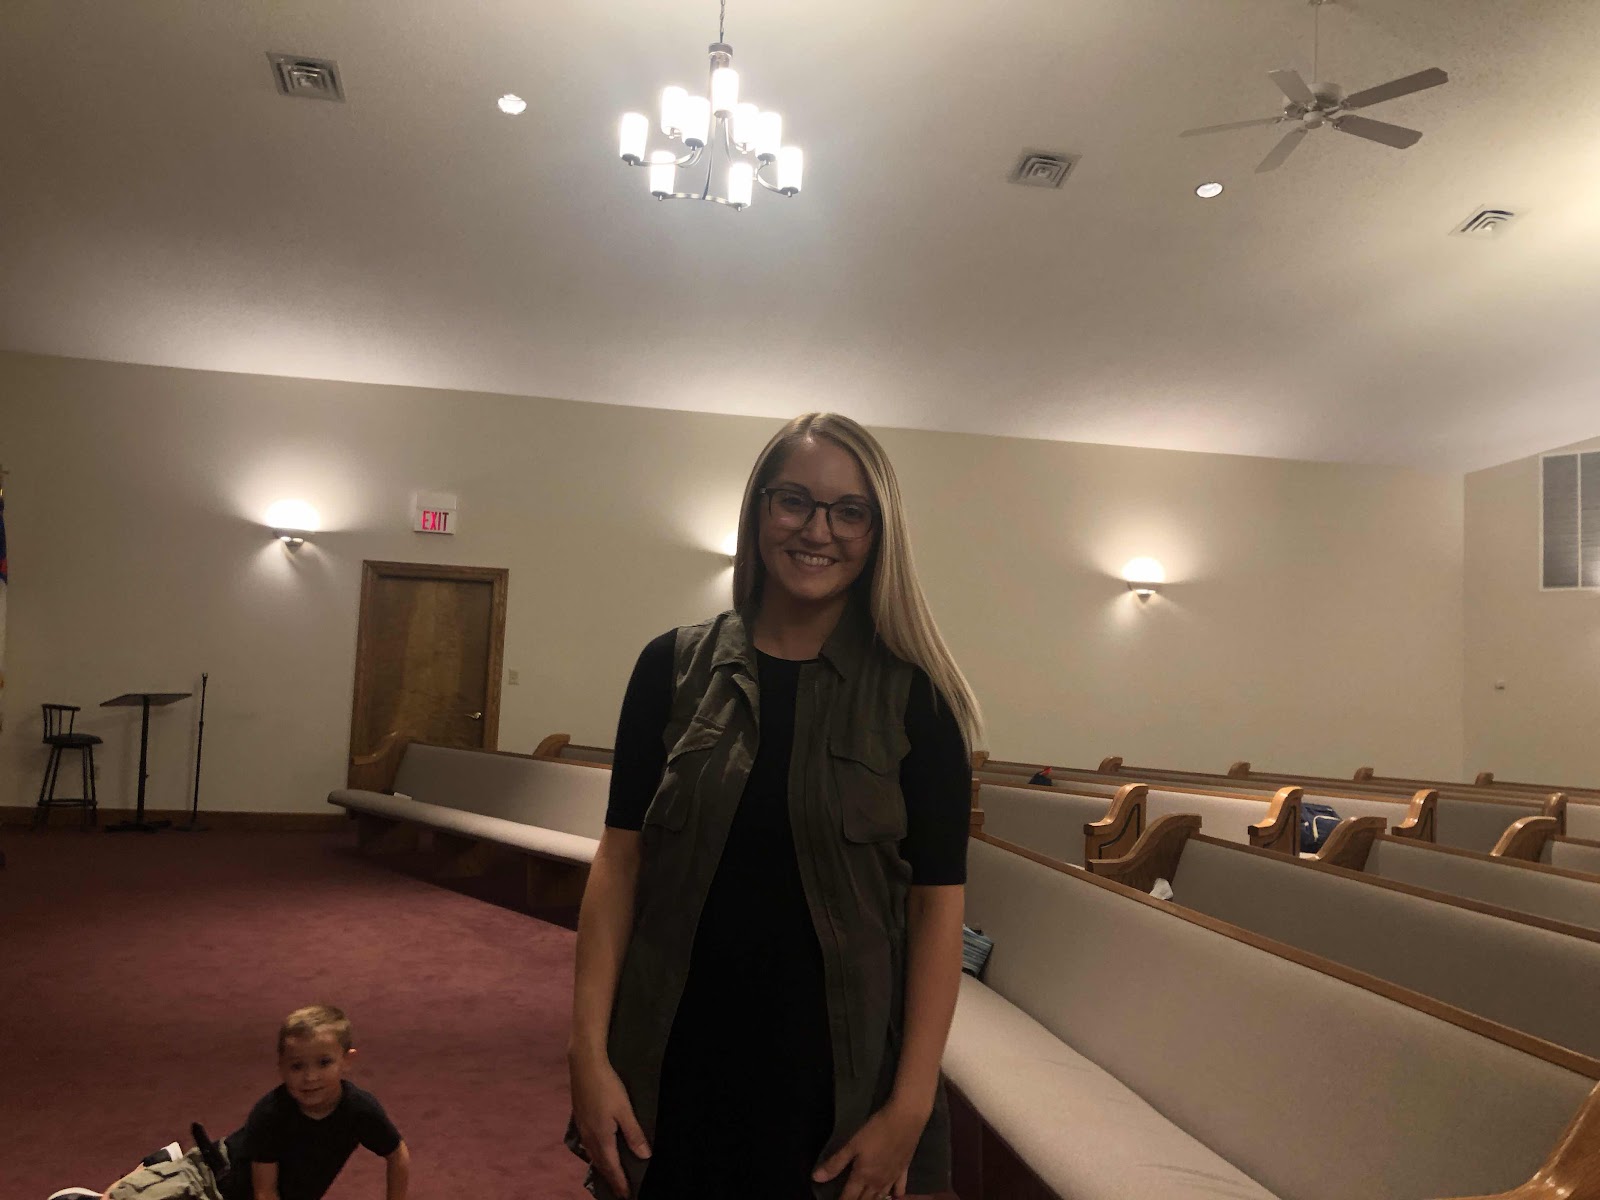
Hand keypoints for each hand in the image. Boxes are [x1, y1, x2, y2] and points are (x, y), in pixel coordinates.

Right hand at [569, 1049, 650, 1196]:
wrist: (584, 1064)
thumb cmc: (607, 1085)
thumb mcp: (625, 1110)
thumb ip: (634, 1134)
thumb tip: (644, 1156)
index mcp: (602, 1138)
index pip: (613, 1168)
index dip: (620, 1183)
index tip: (627, 1196)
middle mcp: (589, 1137)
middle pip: (601, 1165)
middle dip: (611, 1179)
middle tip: (621, 1191)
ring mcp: (582, 1128)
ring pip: (593, 1155)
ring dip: (603, 1168)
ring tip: (611, 1176)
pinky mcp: (580, 1119)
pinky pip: (588, 1145)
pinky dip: (596, 1155)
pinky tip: (599, 1151)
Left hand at [812, 1099, 926, 1199]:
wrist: (905, 1119)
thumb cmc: (876, 1130)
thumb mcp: (852, 1144)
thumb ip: (835, 1163)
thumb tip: (816, 1179)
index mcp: (863, 1176)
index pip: (849, 1197)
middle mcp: (877, 1182)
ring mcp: (892, 1177)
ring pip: (881, 1197)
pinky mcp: (904, 1170)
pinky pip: (900, 1189)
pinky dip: (896, 1196)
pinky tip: (894, 1197)